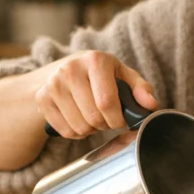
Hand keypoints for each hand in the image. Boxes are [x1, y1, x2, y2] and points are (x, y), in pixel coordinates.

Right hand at [33, 50, 157, 138]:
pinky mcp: (42, 99)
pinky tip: (80, 119)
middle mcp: (70, 69)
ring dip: (92, 130)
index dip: (118, 120)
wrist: (67, 68)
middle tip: (107, 118)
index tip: (121, 120)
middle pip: (93, 118)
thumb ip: (141, 89)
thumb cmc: (102, 74)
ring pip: (79, 128)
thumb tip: (150, 105)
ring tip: (93, 117)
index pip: (107, 103)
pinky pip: (65, 132)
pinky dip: (77, 133)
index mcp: (95, 60)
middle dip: (106, 125)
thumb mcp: (124, 75)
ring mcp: (53, 84)